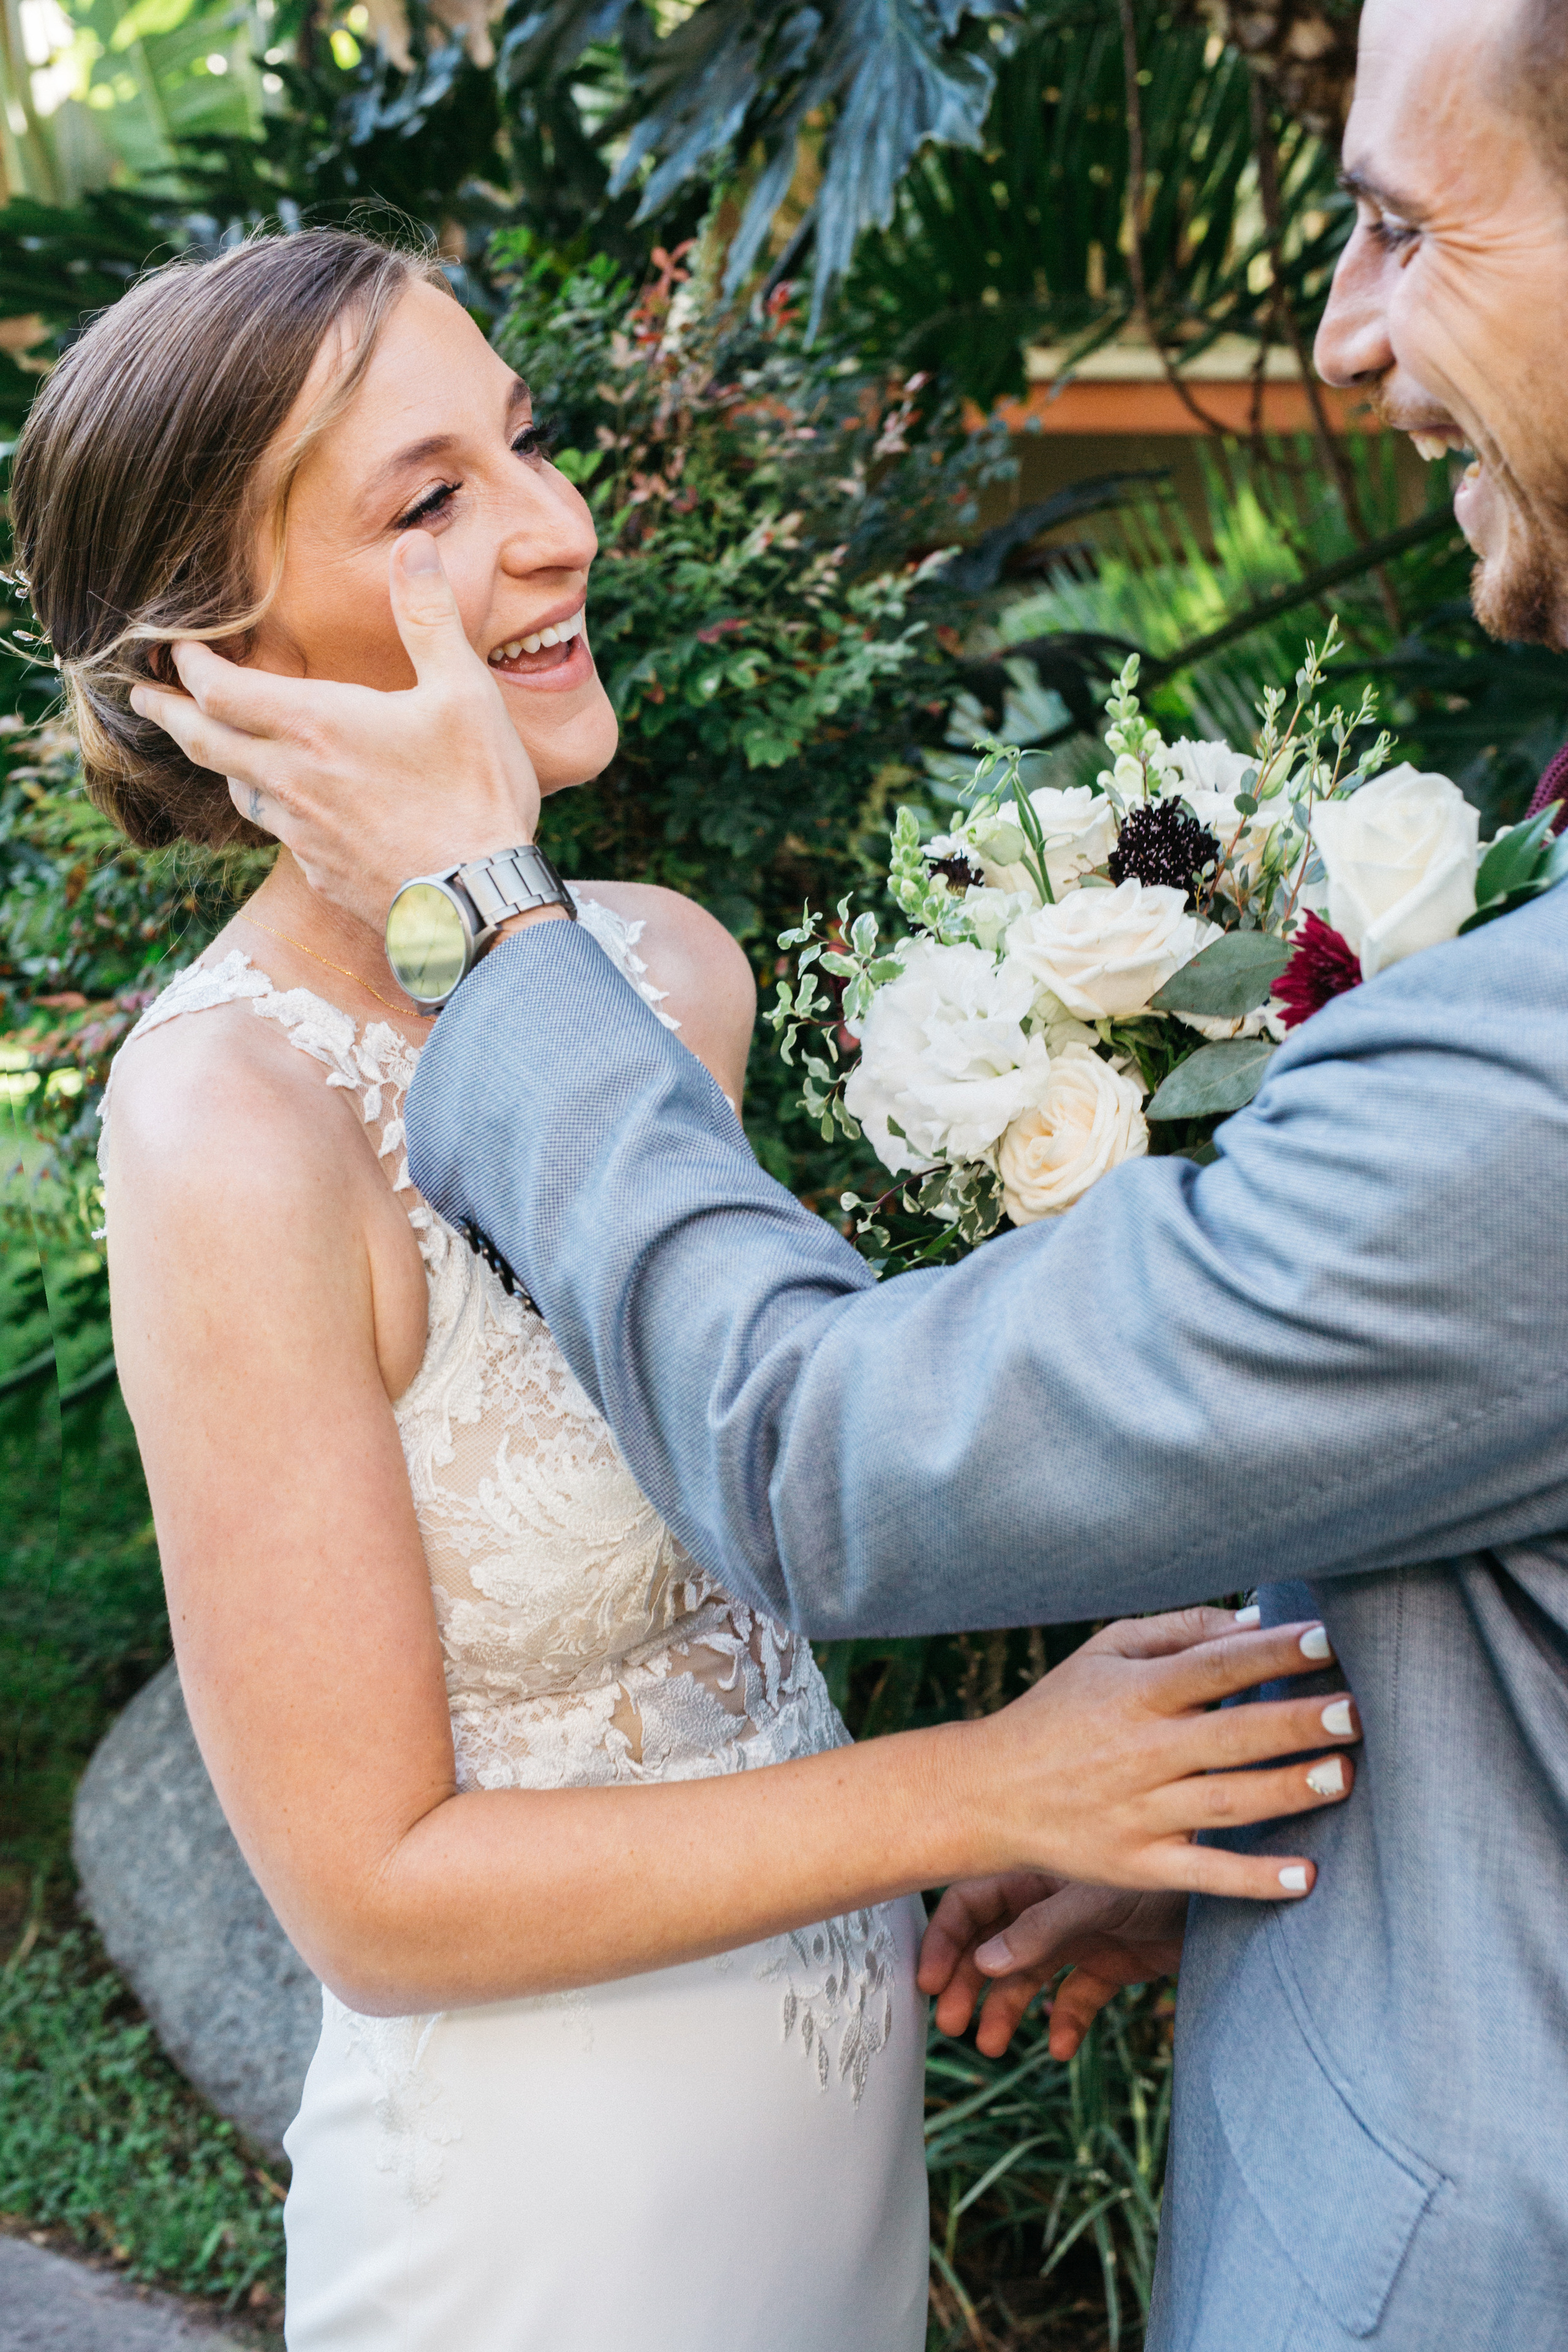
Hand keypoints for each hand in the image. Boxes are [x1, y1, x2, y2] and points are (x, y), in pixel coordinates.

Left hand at [127, 533, 539, 931]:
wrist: (477, 902)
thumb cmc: (475, 793)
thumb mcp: (463, 692)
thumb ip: (428, 617)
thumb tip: (413, 544)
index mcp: (316, 725)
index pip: (221, 689)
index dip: (189, 665)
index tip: (174, 649)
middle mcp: (292, 778)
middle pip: (204, 741)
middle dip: (167, 712)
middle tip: (140, 697)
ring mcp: (301, 832)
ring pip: (238, 789)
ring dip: (217, 761)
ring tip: (212, 747)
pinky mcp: (321, 872)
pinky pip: (279, 833)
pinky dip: (270, 810)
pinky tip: (287, 811)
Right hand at [919, 1876, 1186, 2058]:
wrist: (1236, 1897)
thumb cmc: (1165, 1875)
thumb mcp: (1095, 1899)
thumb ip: (1041, 1929)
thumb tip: (983, 1966)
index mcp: (1039, 1870)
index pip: (974, 1902)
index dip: (947, 1940)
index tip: (928, 1984)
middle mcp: (1053, 1900)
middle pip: (993, 1942)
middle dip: (967, 1982)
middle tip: (952, 2024)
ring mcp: (1082, 1932)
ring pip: (1028, 1973)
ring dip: (1007, 2008)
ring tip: (993, 2045)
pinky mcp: (1114, 1962)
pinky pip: (1077, 1995)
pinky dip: (1066, 2020)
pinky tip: (1061, 2046)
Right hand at [955, 1606, 1358, 1902]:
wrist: (987, 1794)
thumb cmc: (1058, 1712)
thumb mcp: (1103, 1653)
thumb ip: (1177, 1632)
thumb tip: (1256, 1620)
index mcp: (1133, 1692)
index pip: (1214, 1667)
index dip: (1271, 1652)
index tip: (1327, 1640)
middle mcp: (1139, 1752)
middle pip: (1231, 1735)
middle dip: (1297, 1722)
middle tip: (1356, 1711)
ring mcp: (1138, 1813)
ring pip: (1227, 1803)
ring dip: (1289, 1790)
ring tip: (1345, 1775)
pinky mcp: (1136, 1866)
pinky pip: (1204, 1875)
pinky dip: (1255, 1878)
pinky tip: (1307, 1877)